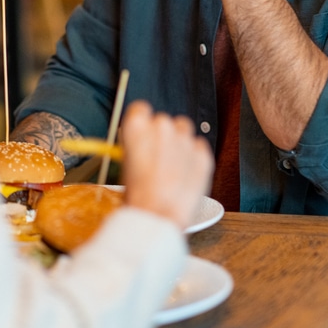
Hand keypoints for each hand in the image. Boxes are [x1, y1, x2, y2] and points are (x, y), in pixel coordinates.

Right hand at [119, 101, 213, 230]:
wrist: (159, 218)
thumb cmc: (138, 197)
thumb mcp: (124, 167)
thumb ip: (135, 147)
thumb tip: (142, 145)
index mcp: (137, 127)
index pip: (140, 109)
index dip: (141, 123)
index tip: (142, 134)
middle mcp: (162, 127)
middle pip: (162, 121)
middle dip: (160, 136)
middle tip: (157, 159)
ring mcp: (185, 139)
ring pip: (183, 129)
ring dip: (178, 142)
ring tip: (173, 167)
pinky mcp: (203, 154)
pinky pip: (199, 146)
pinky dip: (194, 156)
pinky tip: (186, 175)